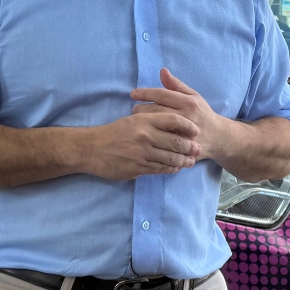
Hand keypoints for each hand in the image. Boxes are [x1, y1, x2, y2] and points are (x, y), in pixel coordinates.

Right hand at [83, 111, 200, 179]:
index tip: (196, 130)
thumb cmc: (114, 132)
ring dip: (183, 160)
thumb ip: (152, 120)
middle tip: (198, 148)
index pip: (173, 120)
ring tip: (191, 161)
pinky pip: (160, 169)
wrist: (92, 149)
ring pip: (170, 158)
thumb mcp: (133, 120)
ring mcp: (142, 153)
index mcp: (144, 120)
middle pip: (176, 141)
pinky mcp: (138, 168)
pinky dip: (171, 169)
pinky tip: (176, 168)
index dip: (188, 125)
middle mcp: (145, 135)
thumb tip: (174, 125)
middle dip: (190, 146)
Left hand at [131, 68, 224, 161]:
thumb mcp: (193, 96)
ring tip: (137, 121)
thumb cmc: (202, 114)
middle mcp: (186, 117)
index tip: (133, 94)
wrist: (218, 138)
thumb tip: (162, 71)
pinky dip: (151, 137)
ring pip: (156, 127)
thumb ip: (176, 85)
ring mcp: (183, 134)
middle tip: (133, 110)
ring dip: (143, 123)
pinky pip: (161, 141)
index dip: (145, 93)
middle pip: (156, 111)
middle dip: (141, 109)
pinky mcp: (181, 148)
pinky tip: (145, 134)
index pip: (162, 95)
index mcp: (188, 103)